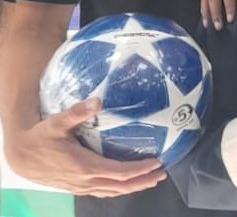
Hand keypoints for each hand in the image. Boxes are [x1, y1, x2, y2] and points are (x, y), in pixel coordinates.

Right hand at [4, 98, 166, 196]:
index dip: (139, 169)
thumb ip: (77, 112)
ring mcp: (80, 186)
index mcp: (85, 166)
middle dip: (142, 181)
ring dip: (132, 187)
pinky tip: (125, 183)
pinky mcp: (76, 187)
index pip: (119, 172)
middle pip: (120, 186)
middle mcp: (85, 180)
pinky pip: (102, 191)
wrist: (20, 155)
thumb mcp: (57, 122)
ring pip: (112, 191)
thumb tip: (97, 101)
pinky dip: (118, 188)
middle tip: (161, 173)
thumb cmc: (40, 137)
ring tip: (150, 179)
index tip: (156, 162)